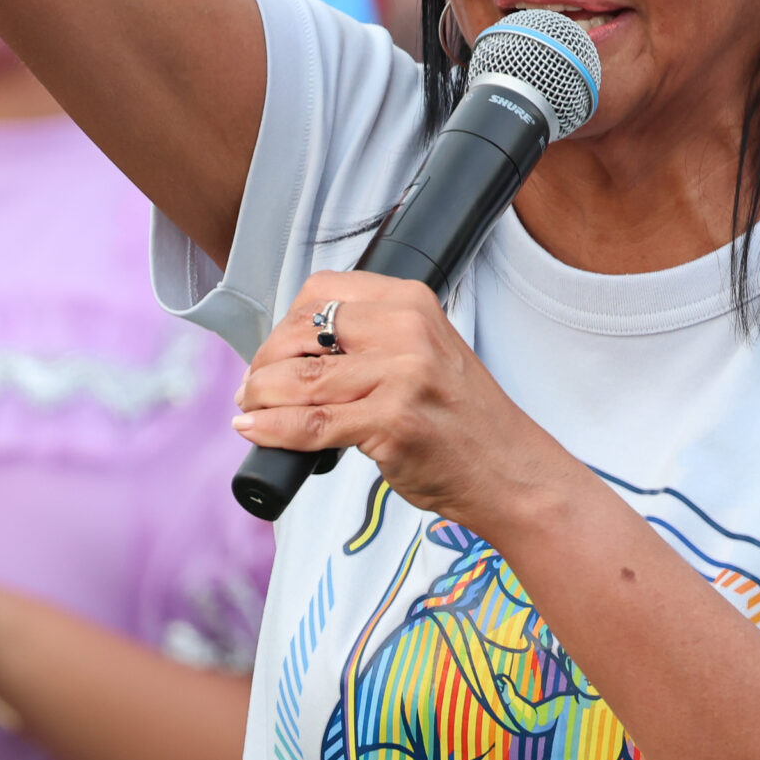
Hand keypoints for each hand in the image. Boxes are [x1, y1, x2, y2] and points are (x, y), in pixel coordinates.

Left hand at [231, 271, 574, 532]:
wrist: (508, 468)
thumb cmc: (460, 417)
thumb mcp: (423, 352)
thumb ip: (372, 339)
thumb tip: (293, 349)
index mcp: (411, 302)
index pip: (321, 291)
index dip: (283, 323)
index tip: (274, 351)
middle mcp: (406, 330)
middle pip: (301, 333)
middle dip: (264, 363)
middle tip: (254, 387)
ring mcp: (400, 376)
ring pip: (299, 380)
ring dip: (260, 396)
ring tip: (250, 409)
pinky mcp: (391, 423)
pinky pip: (310, 424)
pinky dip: (272, 429)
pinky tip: (254, 428)